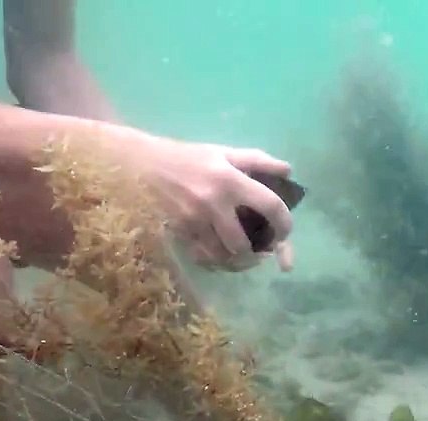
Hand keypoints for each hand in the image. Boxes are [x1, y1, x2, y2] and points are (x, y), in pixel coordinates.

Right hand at [120, 130, 295, 271]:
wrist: (139, 164)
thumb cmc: (186, 157)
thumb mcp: (222, 152)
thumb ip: (257, 161)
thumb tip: (288, 172)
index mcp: (230, 179)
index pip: (270, 206)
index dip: (284, 224)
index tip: (285, 232)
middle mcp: (213, 204)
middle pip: (243, 244)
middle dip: (258, 253)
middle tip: (264, 251)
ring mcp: (193, 222)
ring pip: (222, 257)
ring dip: (238, 262)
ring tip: (246, 256)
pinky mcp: (178, 233)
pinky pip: (202, 258)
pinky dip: (216, 261)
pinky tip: (222, 255)